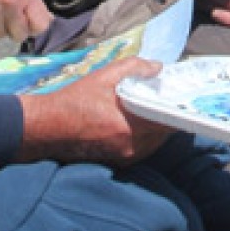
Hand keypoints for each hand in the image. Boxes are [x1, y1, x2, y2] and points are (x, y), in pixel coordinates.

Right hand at [17, 58, 170, 165]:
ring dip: (157, 128)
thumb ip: (134, 68)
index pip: (169, 121)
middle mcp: (131, 146)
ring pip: (155, 143)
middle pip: (164, 133)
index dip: (179, 110)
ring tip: (152, 110)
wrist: (46, 128)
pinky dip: (145, 137)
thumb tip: (158, 67)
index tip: (183, 99)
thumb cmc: (74, 101)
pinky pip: (143, 150)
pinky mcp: (118, 163)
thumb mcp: (103, 77)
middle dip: (168, 117)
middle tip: (167, 100)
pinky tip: (138, 123)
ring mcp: (125, 157)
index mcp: (130, 125)